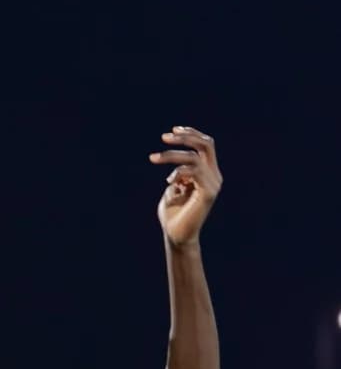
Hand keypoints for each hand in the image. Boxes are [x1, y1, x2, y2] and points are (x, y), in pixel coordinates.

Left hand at [150, 125, 221, 245]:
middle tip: (164, 137)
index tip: (172, 131)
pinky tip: (168, 182)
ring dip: (172, 155)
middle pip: (206, 144)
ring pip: (195, 157)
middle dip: (185, 137)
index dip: (191, 134)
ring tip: (153, 158)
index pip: (205, 145)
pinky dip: (178, 173)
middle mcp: (214, 176)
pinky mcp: (208, 193)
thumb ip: (177, 175)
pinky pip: (194, 172)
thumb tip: (176, 166)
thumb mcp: (173, 189)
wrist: (176, 237)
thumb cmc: (172, 216)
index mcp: (208, 174)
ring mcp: (213, 184)